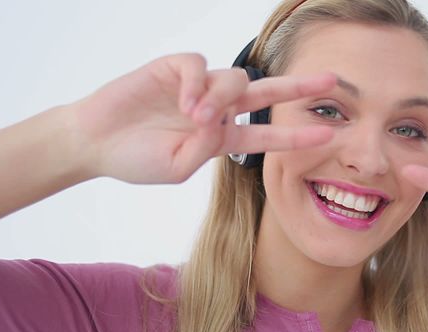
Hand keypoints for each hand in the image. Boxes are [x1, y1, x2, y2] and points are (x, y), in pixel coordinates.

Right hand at [69, 53, 335, 183]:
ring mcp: (196, 87)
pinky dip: (197, 82)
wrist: (94, 142)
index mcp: (220, 137)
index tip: (328, 135)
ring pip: (232, 80)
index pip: (265, 134)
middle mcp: (216, 109)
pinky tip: (186, 100)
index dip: (295, 135)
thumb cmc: (136, 159)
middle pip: (265, 92)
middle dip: (298, 87)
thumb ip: (205, 149)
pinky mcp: (173, 68)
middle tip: (333, 81)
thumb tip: (221, 118)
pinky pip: (199, 65)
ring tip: (194, 118)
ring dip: (219, 98)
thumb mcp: (177, 168)